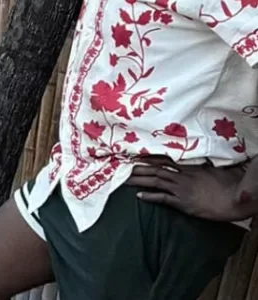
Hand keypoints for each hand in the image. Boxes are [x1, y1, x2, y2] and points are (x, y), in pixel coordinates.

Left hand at [124, 155, 250, 221]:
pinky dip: (151, 197)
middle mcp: (183, 176)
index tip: (135, 156)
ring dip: (139, 180)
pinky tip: (139, 197)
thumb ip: (205, 165)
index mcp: (190, 167)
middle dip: (138, 168)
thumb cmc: (231, 183)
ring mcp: (182, 189)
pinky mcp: (184, 202)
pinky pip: (164, 198)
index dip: (149, 158)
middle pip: (155, 170)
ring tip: (123, 179)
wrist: (237, 197)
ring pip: (155, 181)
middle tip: (121, 166)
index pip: (165, 160)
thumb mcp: (217, 169)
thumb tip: (202, 161)